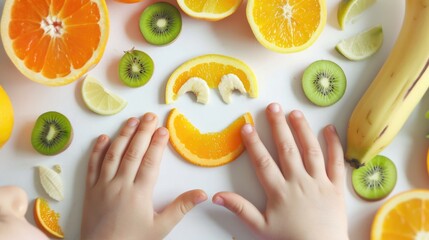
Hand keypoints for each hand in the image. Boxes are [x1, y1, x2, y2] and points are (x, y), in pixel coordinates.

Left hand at [81, 113, 206, 239]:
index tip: (163, 129)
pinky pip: (92, 166)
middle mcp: (120, 184)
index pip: (150, 161)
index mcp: (139, 193)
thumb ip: (181, 208)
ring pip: (113, 154)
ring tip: (131, 120)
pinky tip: (103, 138)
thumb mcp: (161, 228)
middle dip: (142, 131)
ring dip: (123, 135)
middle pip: (133, 152)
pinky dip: (97, 150)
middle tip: (150, 116)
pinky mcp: (90, 190)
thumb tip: (203, 194)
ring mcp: (102, 185)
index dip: (157, 144)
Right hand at [213, 103, 348, 239]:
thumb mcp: (261, 227)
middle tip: (273, 107)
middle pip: (287, 149)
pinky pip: (336, 163)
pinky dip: (335, 145)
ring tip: (294, 113)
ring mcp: (319, 182)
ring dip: (302, 130)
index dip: (253, 143)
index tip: (247, 126)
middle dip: (278, 126)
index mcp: (279, 191)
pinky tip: (330, 130)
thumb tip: (216, 196)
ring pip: (311, 150)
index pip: (263, 162)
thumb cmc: (290, 239)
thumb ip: (240, 209)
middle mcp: (299, 182)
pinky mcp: (336, 187)